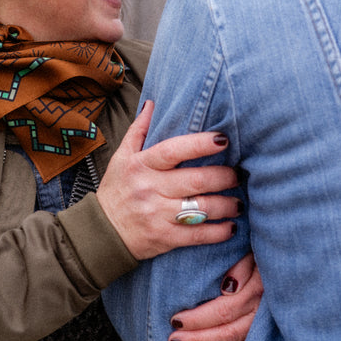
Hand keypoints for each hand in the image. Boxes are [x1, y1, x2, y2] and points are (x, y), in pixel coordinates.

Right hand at [96, 101, 239, 259]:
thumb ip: (139, 130)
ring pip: (202, 208)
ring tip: (238, 202)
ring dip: (227, 205)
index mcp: (141, 165)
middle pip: (196, 180)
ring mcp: (158, 214)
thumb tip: (153, 103)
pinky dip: (219, 232)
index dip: (200, 144)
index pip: (173, 150)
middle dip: (224, 176)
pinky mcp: (164, 238)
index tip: (222, 139)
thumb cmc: (116, 190)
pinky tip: (230, 227)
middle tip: (238, 174)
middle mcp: (150, 188)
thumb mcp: (121, 157)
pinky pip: (198, 235)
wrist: (102, 232)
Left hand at [168, 252, 262, 340]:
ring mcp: (270, 331)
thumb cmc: (263, 258)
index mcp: (257, 291)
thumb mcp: (253, 254)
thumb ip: (242, 267)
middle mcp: (264, 314)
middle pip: (228, 333)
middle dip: (199, 339)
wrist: (289, 271)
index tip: (175, 320)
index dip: (198, 318)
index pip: (224, 311)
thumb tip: (227, 286)